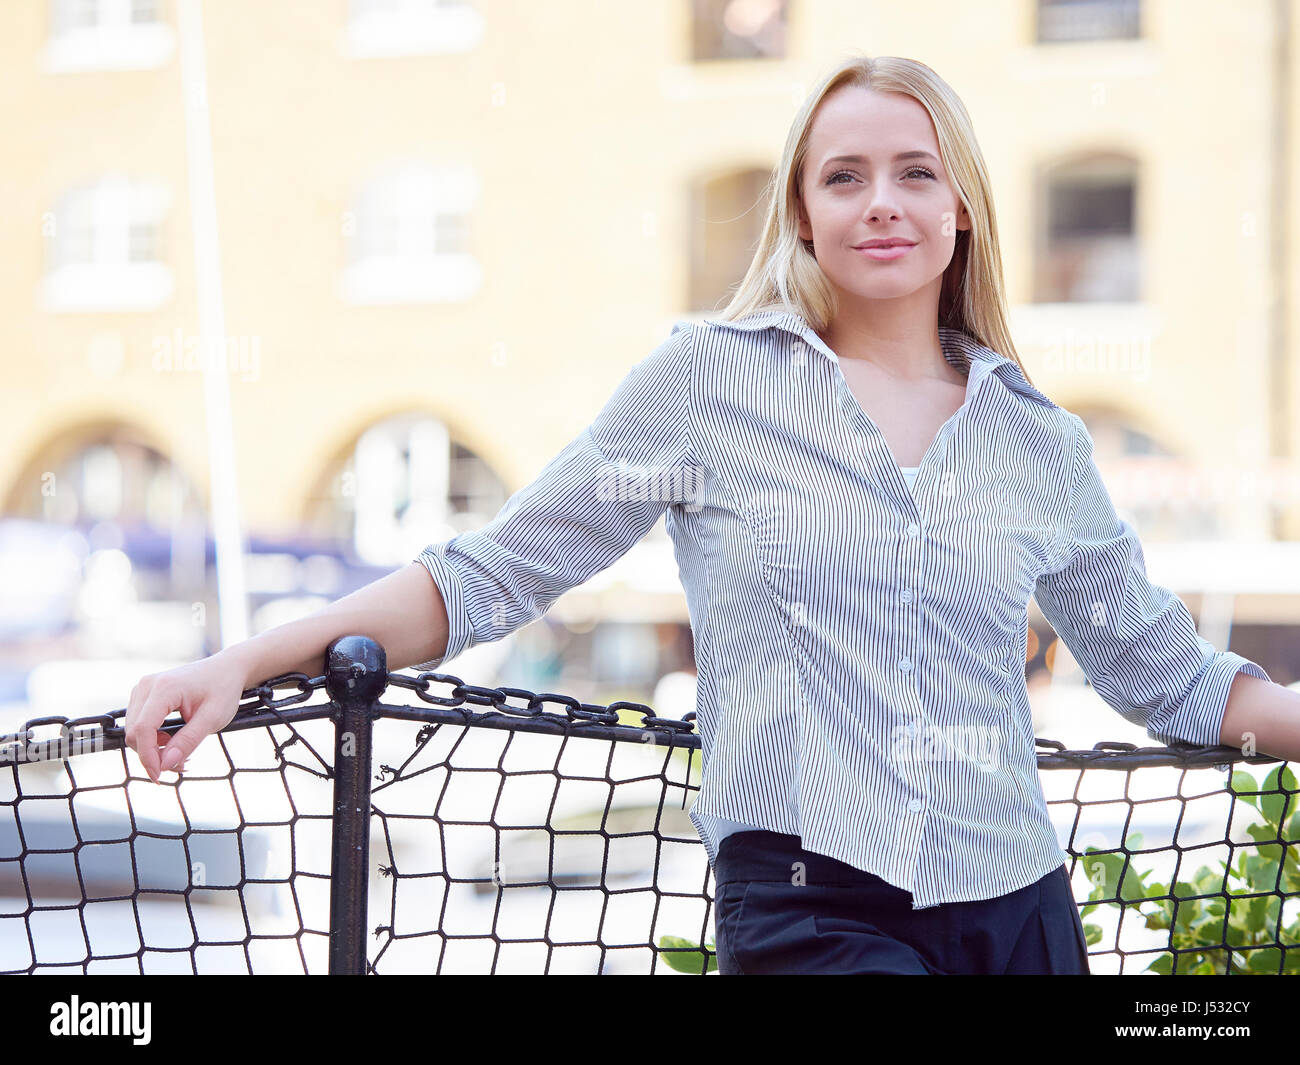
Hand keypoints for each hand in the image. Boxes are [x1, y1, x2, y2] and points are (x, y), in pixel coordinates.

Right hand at [124, 651, 248, 782]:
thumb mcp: (212, 718)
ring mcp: (143, 688)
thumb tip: (165, 765)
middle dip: (152, 754)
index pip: (142, 729)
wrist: (227, 669)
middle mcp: (147, 685)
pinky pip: (139, 723)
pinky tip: (173, 740)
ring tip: (180, 752)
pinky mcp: (144, 694)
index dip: (147, 757)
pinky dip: (153, 738)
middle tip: (180, 765)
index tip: (160, 777)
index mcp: (164, 688)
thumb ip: (188, 741)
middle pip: (134, 732)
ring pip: (134, 730)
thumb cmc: (223, 690)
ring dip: (153, 747)